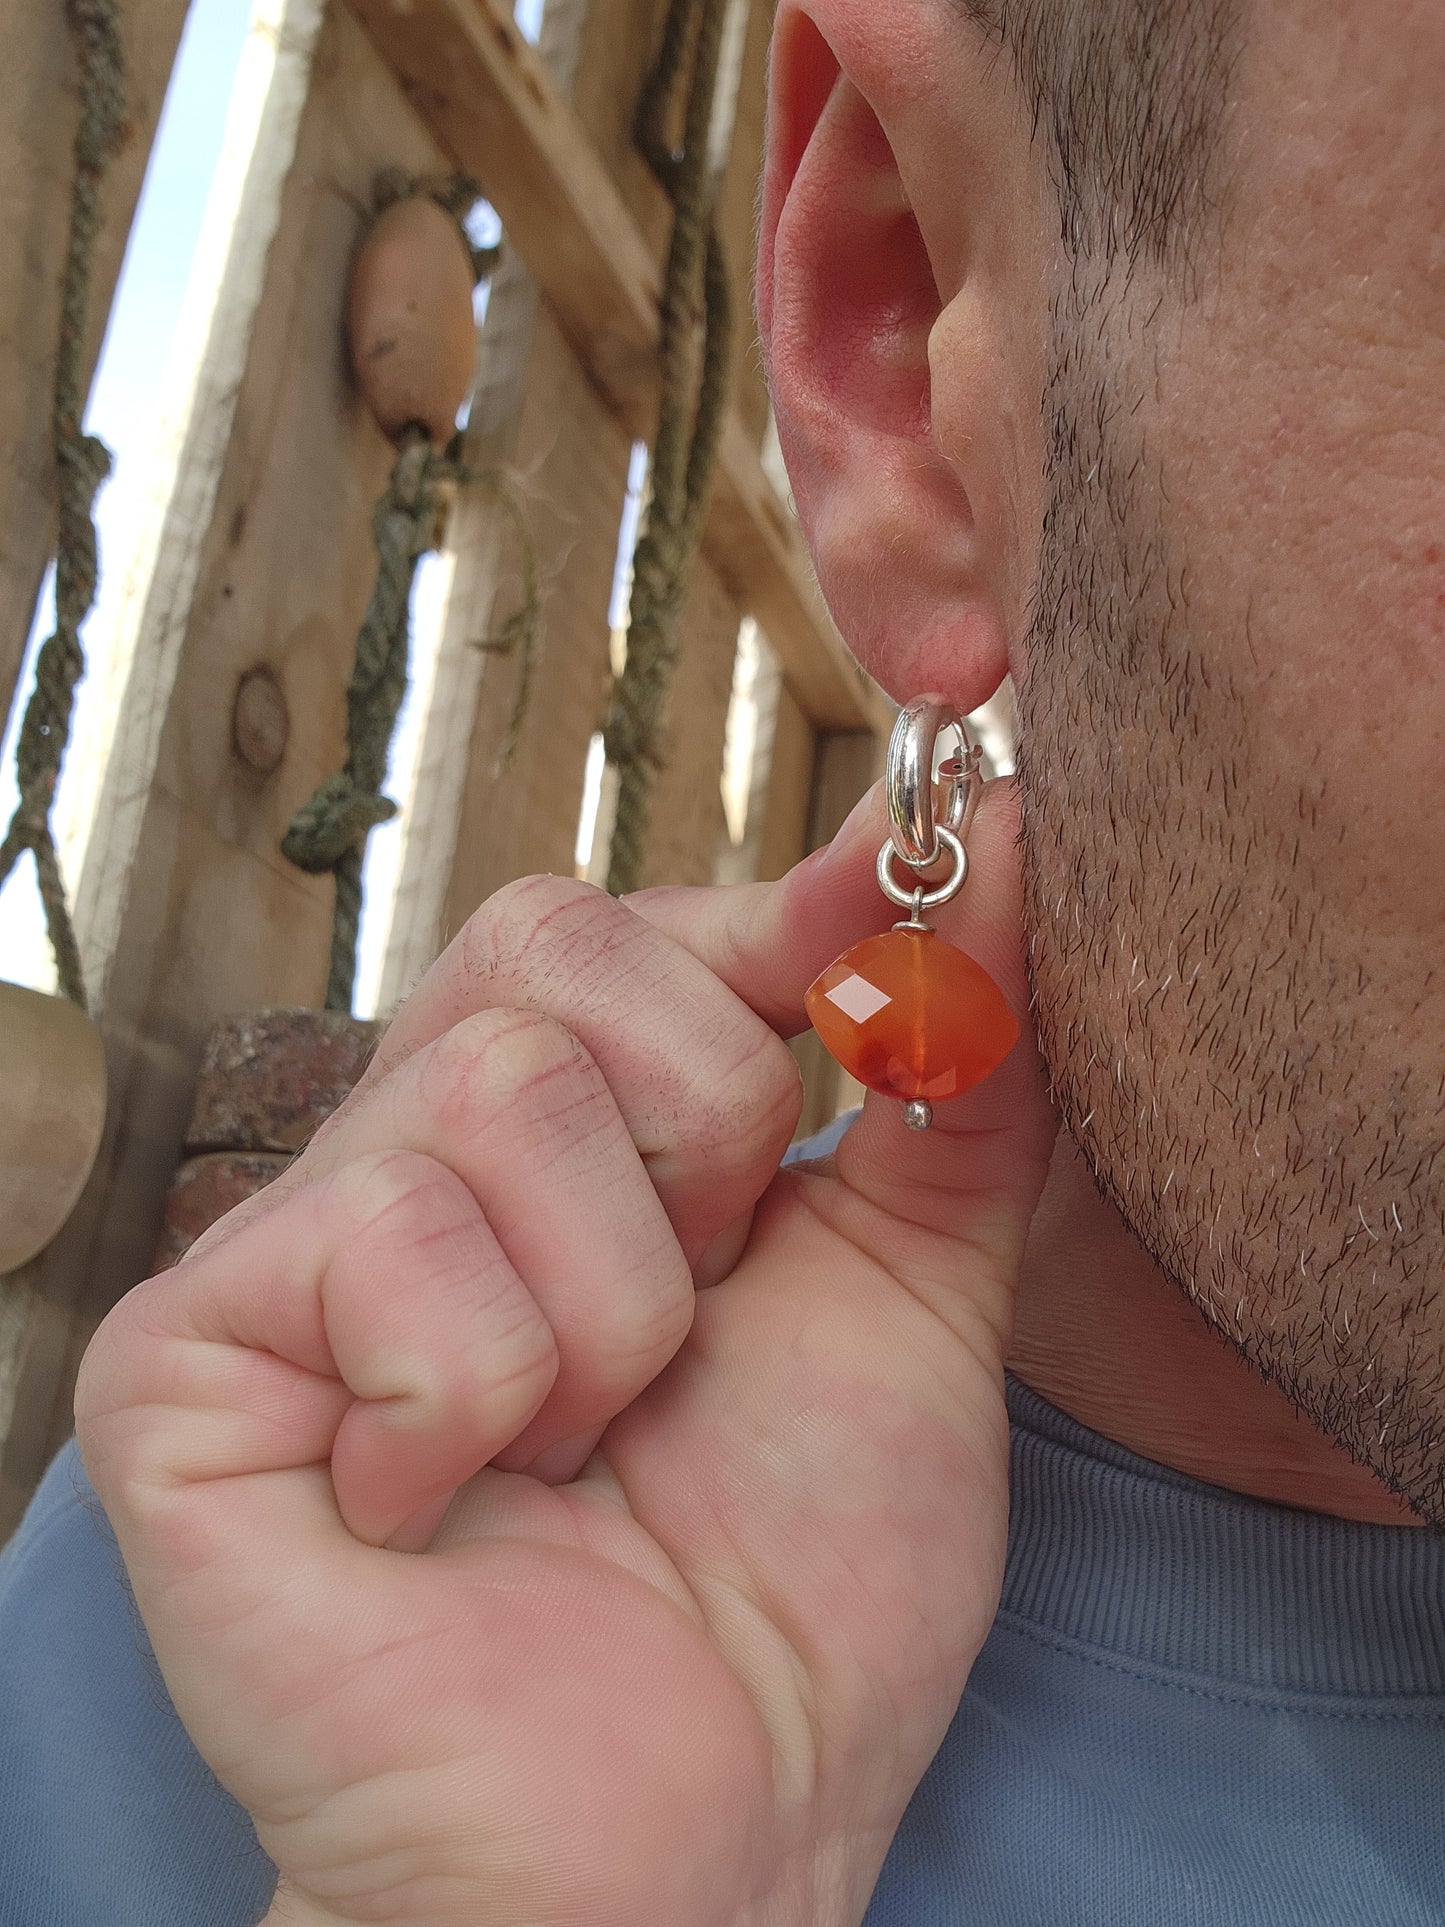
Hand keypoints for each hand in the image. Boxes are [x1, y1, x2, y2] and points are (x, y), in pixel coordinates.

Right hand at [74, 779, 1055, 1926]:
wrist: (694, 1831)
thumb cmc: (795, 1584)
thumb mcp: (916, 1295)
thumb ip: (945, 1078)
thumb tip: (986, 839)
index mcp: (564, 1136)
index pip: (621, 922)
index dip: (759, 929)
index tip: (879, 934)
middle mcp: (410, 1154)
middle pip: (553, 948)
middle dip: (703, 1145)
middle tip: (694, 1334)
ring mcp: (290, 1244)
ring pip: (494, 1095)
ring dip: (614, 1319)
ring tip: (578, 1450)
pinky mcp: (183, 1351)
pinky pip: (394, 1247)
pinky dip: (486, 1402)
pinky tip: (452, 1506)